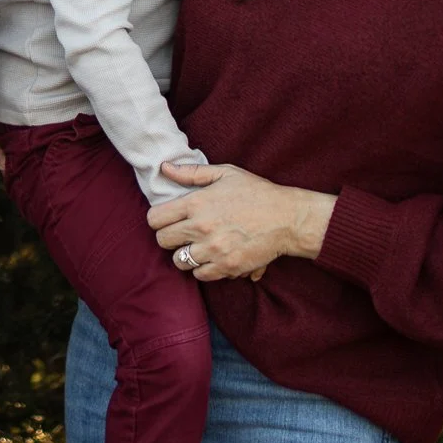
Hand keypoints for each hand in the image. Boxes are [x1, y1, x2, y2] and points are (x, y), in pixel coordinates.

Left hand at [147, 161, 337, 282]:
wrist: (287, 218)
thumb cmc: (257, 192)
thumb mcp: (225, 174)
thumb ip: (191, 173)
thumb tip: (164, 168)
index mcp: (197, 202)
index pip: (155, 219)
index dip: (158, 220)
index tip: (167, 220)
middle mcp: (201, 227)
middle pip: (162, 241)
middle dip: (169, 238)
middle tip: (182, 234)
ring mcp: (214, 249)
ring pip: (179, 261)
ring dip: (185, 255)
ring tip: (198, 247)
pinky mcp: (227, 267)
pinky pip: (200, 275)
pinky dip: (203, 269)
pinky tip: (212, 257)